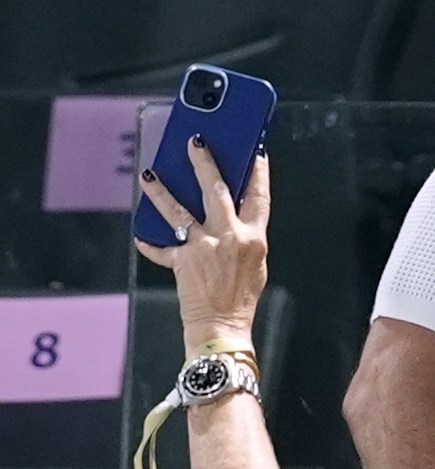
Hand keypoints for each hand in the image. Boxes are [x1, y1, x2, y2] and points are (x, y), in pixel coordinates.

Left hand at [136, 138, 268, 352]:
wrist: (222, 327)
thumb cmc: (242, 299)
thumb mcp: (255, 263)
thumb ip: (245, 236)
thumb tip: (232, 212)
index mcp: (254, 238)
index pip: (258, 197)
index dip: (258, 173)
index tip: (255, 153)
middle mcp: (228, 237)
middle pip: (216, 190)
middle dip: (204, 162)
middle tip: (195, 141)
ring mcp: (202, 247)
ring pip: (178, 209)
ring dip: (161, 189)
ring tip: (149, 174)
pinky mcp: (181, 260)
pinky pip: (161, 247)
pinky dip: (150, 241)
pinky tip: (142, 233)